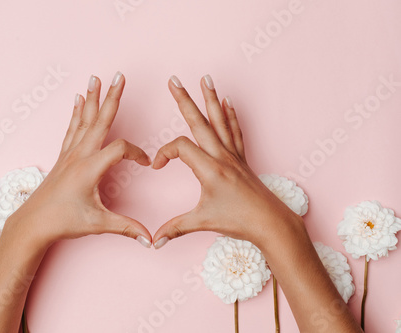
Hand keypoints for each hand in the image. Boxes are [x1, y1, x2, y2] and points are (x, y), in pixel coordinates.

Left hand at [7, 72, 152, 247]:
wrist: (32, 224)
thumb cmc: (63, 222)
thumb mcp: (98, 224)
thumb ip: (127, 228)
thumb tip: (150, 239)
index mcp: (89, 169)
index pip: (120, 149)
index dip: (137, 154)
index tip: (146, 164)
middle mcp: (78, 156)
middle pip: (99, 120)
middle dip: (111, 97)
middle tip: (118, 75)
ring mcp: (69, 154)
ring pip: (84, 120)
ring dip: (92, 99)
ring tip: (96, 78)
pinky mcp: (63, 157)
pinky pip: (72, 129)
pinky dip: (76, 113)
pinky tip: (78, 100)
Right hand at [152, 75, 301, 248]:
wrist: (270, 223)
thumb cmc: (239, 221)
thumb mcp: (202, 222)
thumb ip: (175, 228)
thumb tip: (153, 241)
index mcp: (209, 169)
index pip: (180, 147)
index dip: (164, 154)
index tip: (157, 167)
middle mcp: (221, 156)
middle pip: (199, 122)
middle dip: (184, 100)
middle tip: (174, 80)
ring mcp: (233, 155)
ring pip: (219, 120)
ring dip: (210, 99)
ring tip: (205, 79)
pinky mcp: (241, 159)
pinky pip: (234, 131)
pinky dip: (230, 115)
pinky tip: (227, 102)